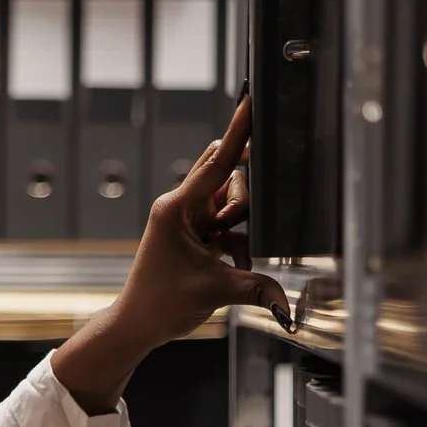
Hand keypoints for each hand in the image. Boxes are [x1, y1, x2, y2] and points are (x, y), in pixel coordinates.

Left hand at [51, 91, 290, 412]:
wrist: (137, 324)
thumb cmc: (160, 303)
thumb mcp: (215, 293)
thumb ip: (258, 289)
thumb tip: (289, 305)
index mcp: (176, 209)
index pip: (217, 162)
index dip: (238, 132)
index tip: (250, 102)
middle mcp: (180, 206)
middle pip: (225, 172)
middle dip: (243, 194)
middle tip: (237, 223)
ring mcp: (188, 218)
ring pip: (230, 198)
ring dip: (241, 224)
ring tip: (228, 256)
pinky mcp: (195, 232)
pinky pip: (228, 223)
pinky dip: (238, 241)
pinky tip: (233, 266)